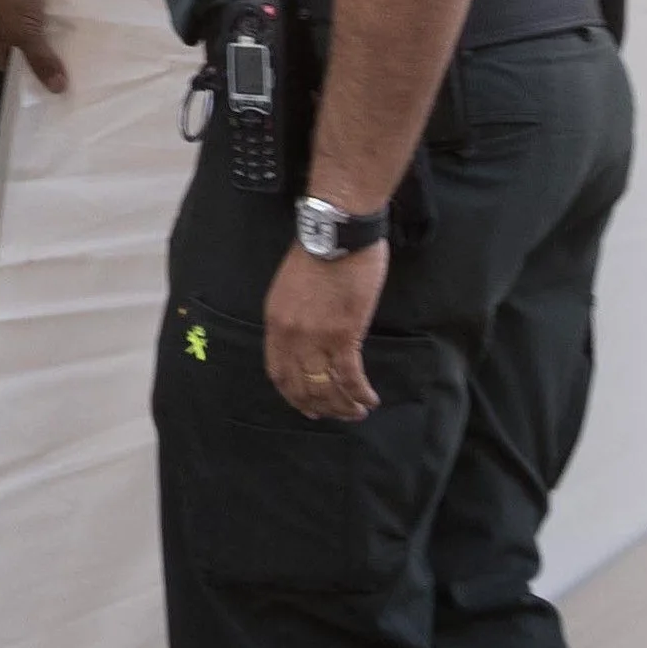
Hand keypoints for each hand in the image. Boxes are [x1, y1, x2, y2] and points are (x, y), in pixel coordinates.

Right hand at [0, 0, 66, 91]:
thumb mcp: (27, 33)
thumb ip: (40, 60)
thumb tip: (56, 90)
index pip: (6, 66)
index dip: (29, 71)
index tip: (54, 73)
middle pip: (12, 44)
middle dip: (35, 48)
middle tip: (63, 55)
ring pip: (18, 22)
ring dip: (36, 27)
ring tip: (62, 33)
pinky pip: (21, 4)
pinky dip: (34, 8)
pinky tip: (52, 8)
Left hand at [262, 241, 384, 420]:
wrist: (336, 233)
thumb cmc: (318, 253)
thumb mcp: (290, 288)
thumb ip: (293, 317)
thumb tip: (306, 341)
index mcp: (276, 323)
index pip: (278, 372)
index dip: (292, 395)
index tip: (306, 406)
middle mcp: (291, 336)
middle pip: (301, 386)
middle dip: (319, 406)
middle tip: (334, 415)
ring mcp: (317, 337)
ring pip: (326, 387)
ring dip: (343, 405)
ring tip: (357, 412)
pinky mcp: (344, 334)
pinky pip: (350, 376)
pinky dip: (360, 393)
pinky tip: (370, 399)